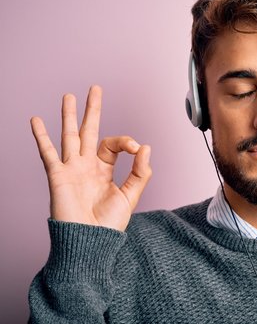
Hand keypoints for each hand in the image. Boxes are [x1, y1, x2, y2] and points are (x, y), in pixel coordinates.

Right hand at [30, 85, 151, 230]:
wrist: (91, 241)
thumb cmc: (109, 224)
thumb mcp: (131, 196)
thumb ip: (140, 172)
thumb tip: (146, 146)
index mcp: (104, 169)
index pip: (113, 144)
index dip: (126, 141)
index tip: (137, 148)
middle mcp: (86, 165)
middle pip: (89, 131)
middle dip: (92, 110)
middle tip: (95, 89)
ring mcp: (71, 169)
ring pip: (69, 136)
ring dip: (68, 116)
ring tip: (69, 96)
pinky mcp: (58, 176)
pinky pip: (48, 153)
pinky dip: (41, 136)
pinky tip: (36, 120)